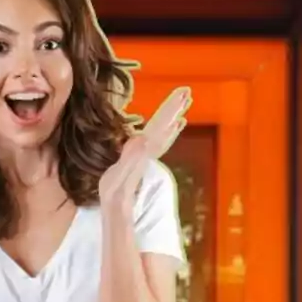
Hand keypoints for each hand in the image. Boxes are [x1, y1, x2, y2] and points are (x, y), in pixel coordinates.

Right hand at [99, 86, 190, 207]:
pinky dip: (168, 132)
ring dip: (172, 117)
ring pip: (164, 132)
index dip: (169, 110)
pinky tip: (174, 127)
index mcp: (143, 150)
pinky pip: (159, 141)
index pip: (159, 125)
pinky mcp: (142, 158)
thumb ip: (131, 160)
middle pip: (164, 126)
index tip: (181, 95)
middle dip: (174, 108)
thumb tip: (142, 138)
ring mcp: (147, 154)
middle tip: (186, 91)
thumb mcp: (119, 179)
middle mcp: (148, 150)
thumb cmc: (115, 196)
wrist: (118, 210)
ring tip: (184, 104)